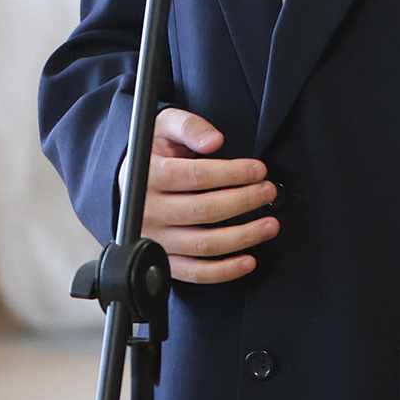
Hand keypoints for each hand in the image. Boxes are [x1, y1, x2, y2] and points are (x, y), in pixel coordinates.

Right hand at [141, 108, 275, 283]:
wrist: (129, 182)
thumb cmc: (154, 153)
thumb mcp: (164, 127)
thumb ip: (189, 126)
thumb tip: (214, 140)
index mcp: (148, 176)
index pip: (195, 176)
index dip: (232, 173)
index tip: (258, 170)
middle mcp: (148, 211)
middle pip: (204, 211)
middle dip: (244, 201)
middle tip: (268, 191)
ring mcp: (156, 239)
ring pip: (204, 244)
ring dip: (243, 237)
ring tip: (270, 224)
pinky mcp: (164, 260)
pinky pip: (195, 273)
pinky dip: (225, 271)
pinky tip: (248, 260)